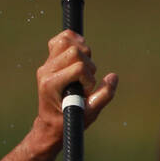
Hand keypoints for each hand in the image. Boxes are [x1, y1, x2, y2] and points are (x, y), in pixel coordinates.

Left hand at [32, 31, 118, 147]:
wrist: (52, 122)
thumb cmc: (69, 119)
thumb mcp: (90, 114)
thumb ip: (104, 96)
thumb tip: (113, 77)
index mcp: (51, 85)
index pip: (78, 68)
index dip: (89, 79)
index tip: (87, 92)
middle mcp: (46, 71)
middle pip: (74, 51)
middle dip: (88, 65)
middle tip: (86, 80)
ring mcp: (47, 63)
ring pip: (66, 41)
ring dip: (83, 52)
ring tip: (84, 68)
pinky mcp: (51, 58)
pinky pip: (61, 38)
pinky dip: (74, 40)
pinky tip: (81, 52)